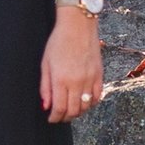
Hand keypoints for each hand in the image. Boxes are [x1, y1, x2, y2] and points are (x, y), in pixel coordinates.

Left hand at [40, 7, 102, 122]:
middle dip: (65, 117)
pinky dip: (91, 103)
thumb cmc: (58, 42)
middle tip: (59, 116)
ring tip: (70, 110)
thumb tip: (45, 106)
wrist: (78, 25)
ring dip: (78, 112)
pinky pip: (97, 97)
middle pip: (73, 111)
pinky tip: (84, 102)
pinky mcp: (99, 75)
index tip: (51, 119)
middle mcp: (77, 82)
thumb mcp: (45, 63)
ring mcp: (90, 79)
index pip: (59, 109)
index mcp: (61, 80)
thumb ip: (45, 87)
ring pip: (86, 106)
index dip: (54, 118)